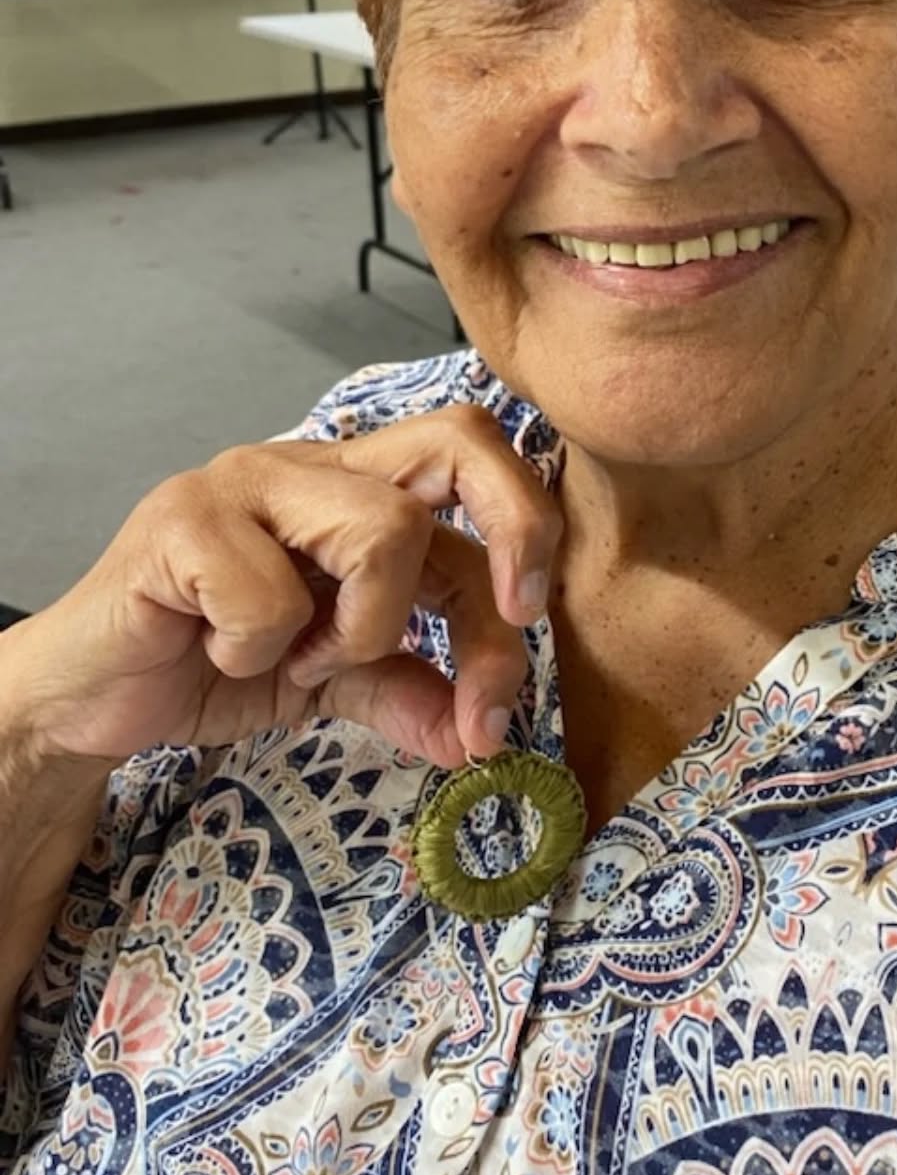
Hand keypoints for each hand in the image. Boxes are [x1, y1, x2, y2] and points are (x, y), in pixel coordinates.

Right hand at [1, 405, 561, 771]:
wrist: (88, 698)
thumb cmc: (212, 664)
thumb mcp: (334, 683)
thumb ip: (412, 692)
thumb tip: (485, 735)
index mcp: (360, 485)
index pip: (478, 467)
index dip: (528, 535)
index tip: (529, 620)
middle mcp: (313, 464)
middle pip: (457, 439)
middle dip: (511, 531)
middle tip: (508, 620)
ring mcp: (246, 482)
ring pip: (384, 529)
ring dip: (362, 629)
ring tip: (298, 658)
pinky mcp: (181, 519)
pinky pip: (274, 595)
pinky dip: (260, 651)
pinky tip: (219, 651)